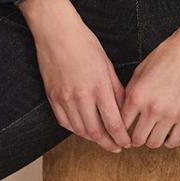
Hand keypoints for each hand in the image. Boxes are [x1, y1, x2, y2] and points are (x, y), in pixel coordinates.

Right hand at [17, 0, 132, 151]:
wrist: (56, 33)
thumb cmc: (85, 44)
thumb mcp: (107, 65)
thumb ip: (116, 89)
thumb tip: (124, 109)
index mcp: (99, 87)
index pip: (113, 123)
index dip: (121, 137)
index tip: (127, 143)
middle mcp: (81, 96)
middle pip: (96, 132)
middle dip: (108, 143)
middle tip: (116, 147)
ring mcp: (64, 98)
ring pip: (79, 130)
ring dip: (92, 138)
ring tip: (102, 140)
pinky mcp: (52, 97)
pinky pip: (64, 122)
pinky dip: (75, 129)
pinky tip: (83, 129)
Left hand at [121, 11, 179, 148]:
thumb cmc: (167, 54)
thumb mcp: (141, 69)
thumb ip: (130, 90)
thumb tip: (123, 108)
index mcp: (137, 95)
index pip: (121, 124)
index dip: (120, 129)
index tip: (123, 130)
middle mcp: (151, 108)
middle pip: (136, 139)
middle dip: (134, 138)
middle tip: (138, 133)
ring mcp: (170, 115)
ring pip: (154, 144)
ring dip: (151, 140)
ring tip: (153, 132)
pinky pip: (174, 142)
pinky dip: (169, 141)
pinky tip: (168, 132)